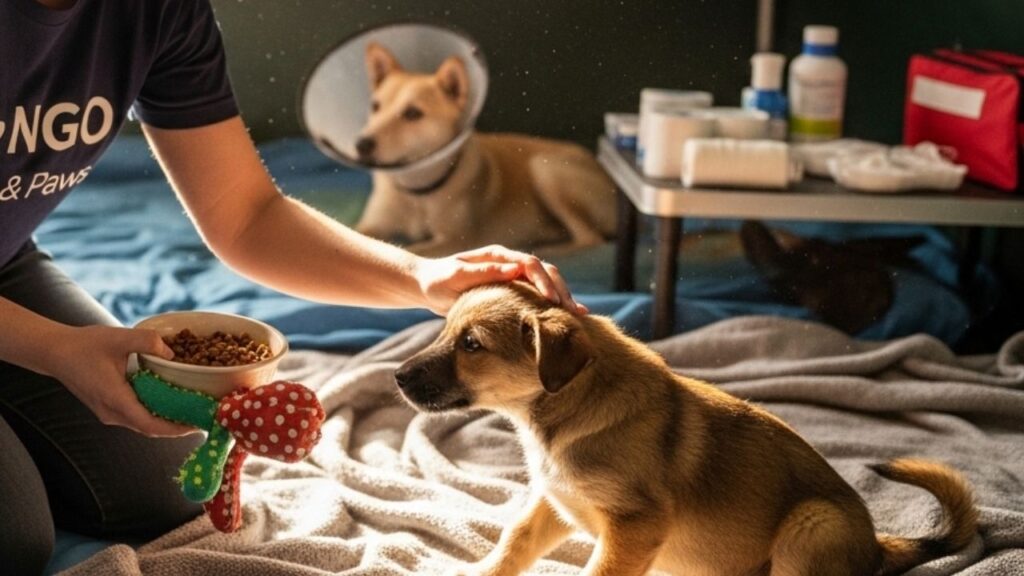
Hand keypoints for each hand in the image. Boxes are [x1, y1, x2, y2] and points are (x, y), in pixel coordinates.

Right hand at [50, 325, 195, 436]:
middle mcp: (112, 413)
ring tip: (191, 411)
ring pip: (143, 425)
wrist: (55, 352)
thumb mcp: (118, 337)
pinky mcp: (107, 409)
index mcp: (115, 399)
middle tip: (201, 417)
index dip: (176, 429)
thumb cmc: (85, 345)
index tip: (197, 424)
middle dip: (177, 427)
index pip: (150, 425)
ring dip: (166, 421)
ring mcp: (108, 414)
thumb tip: (171, 352)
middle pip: (150, 429)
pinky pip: (135, 418)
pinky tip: (170, 402)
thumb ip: (147, 341)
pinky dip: (154, 414)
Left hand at [414, 244, 587, 315]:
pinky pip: (536, 298)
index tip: (552, 300)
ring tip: (578, 317)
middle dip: (560, 291)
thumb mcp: (457, 276)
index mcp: (499, 256)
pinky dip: (551, 307)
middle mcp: (510, 264)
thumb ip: (485, 273)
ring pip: (546, 284)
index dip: (543, 281)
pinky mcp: (512, 293)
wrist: (427, 287)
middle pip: (544, 273)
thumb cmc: (439, 281)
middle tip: (572, 312)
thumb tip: (516, 269)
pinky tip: (566, 321)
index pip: (530, 264)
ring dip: (561, 298)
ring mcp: (513, 278)